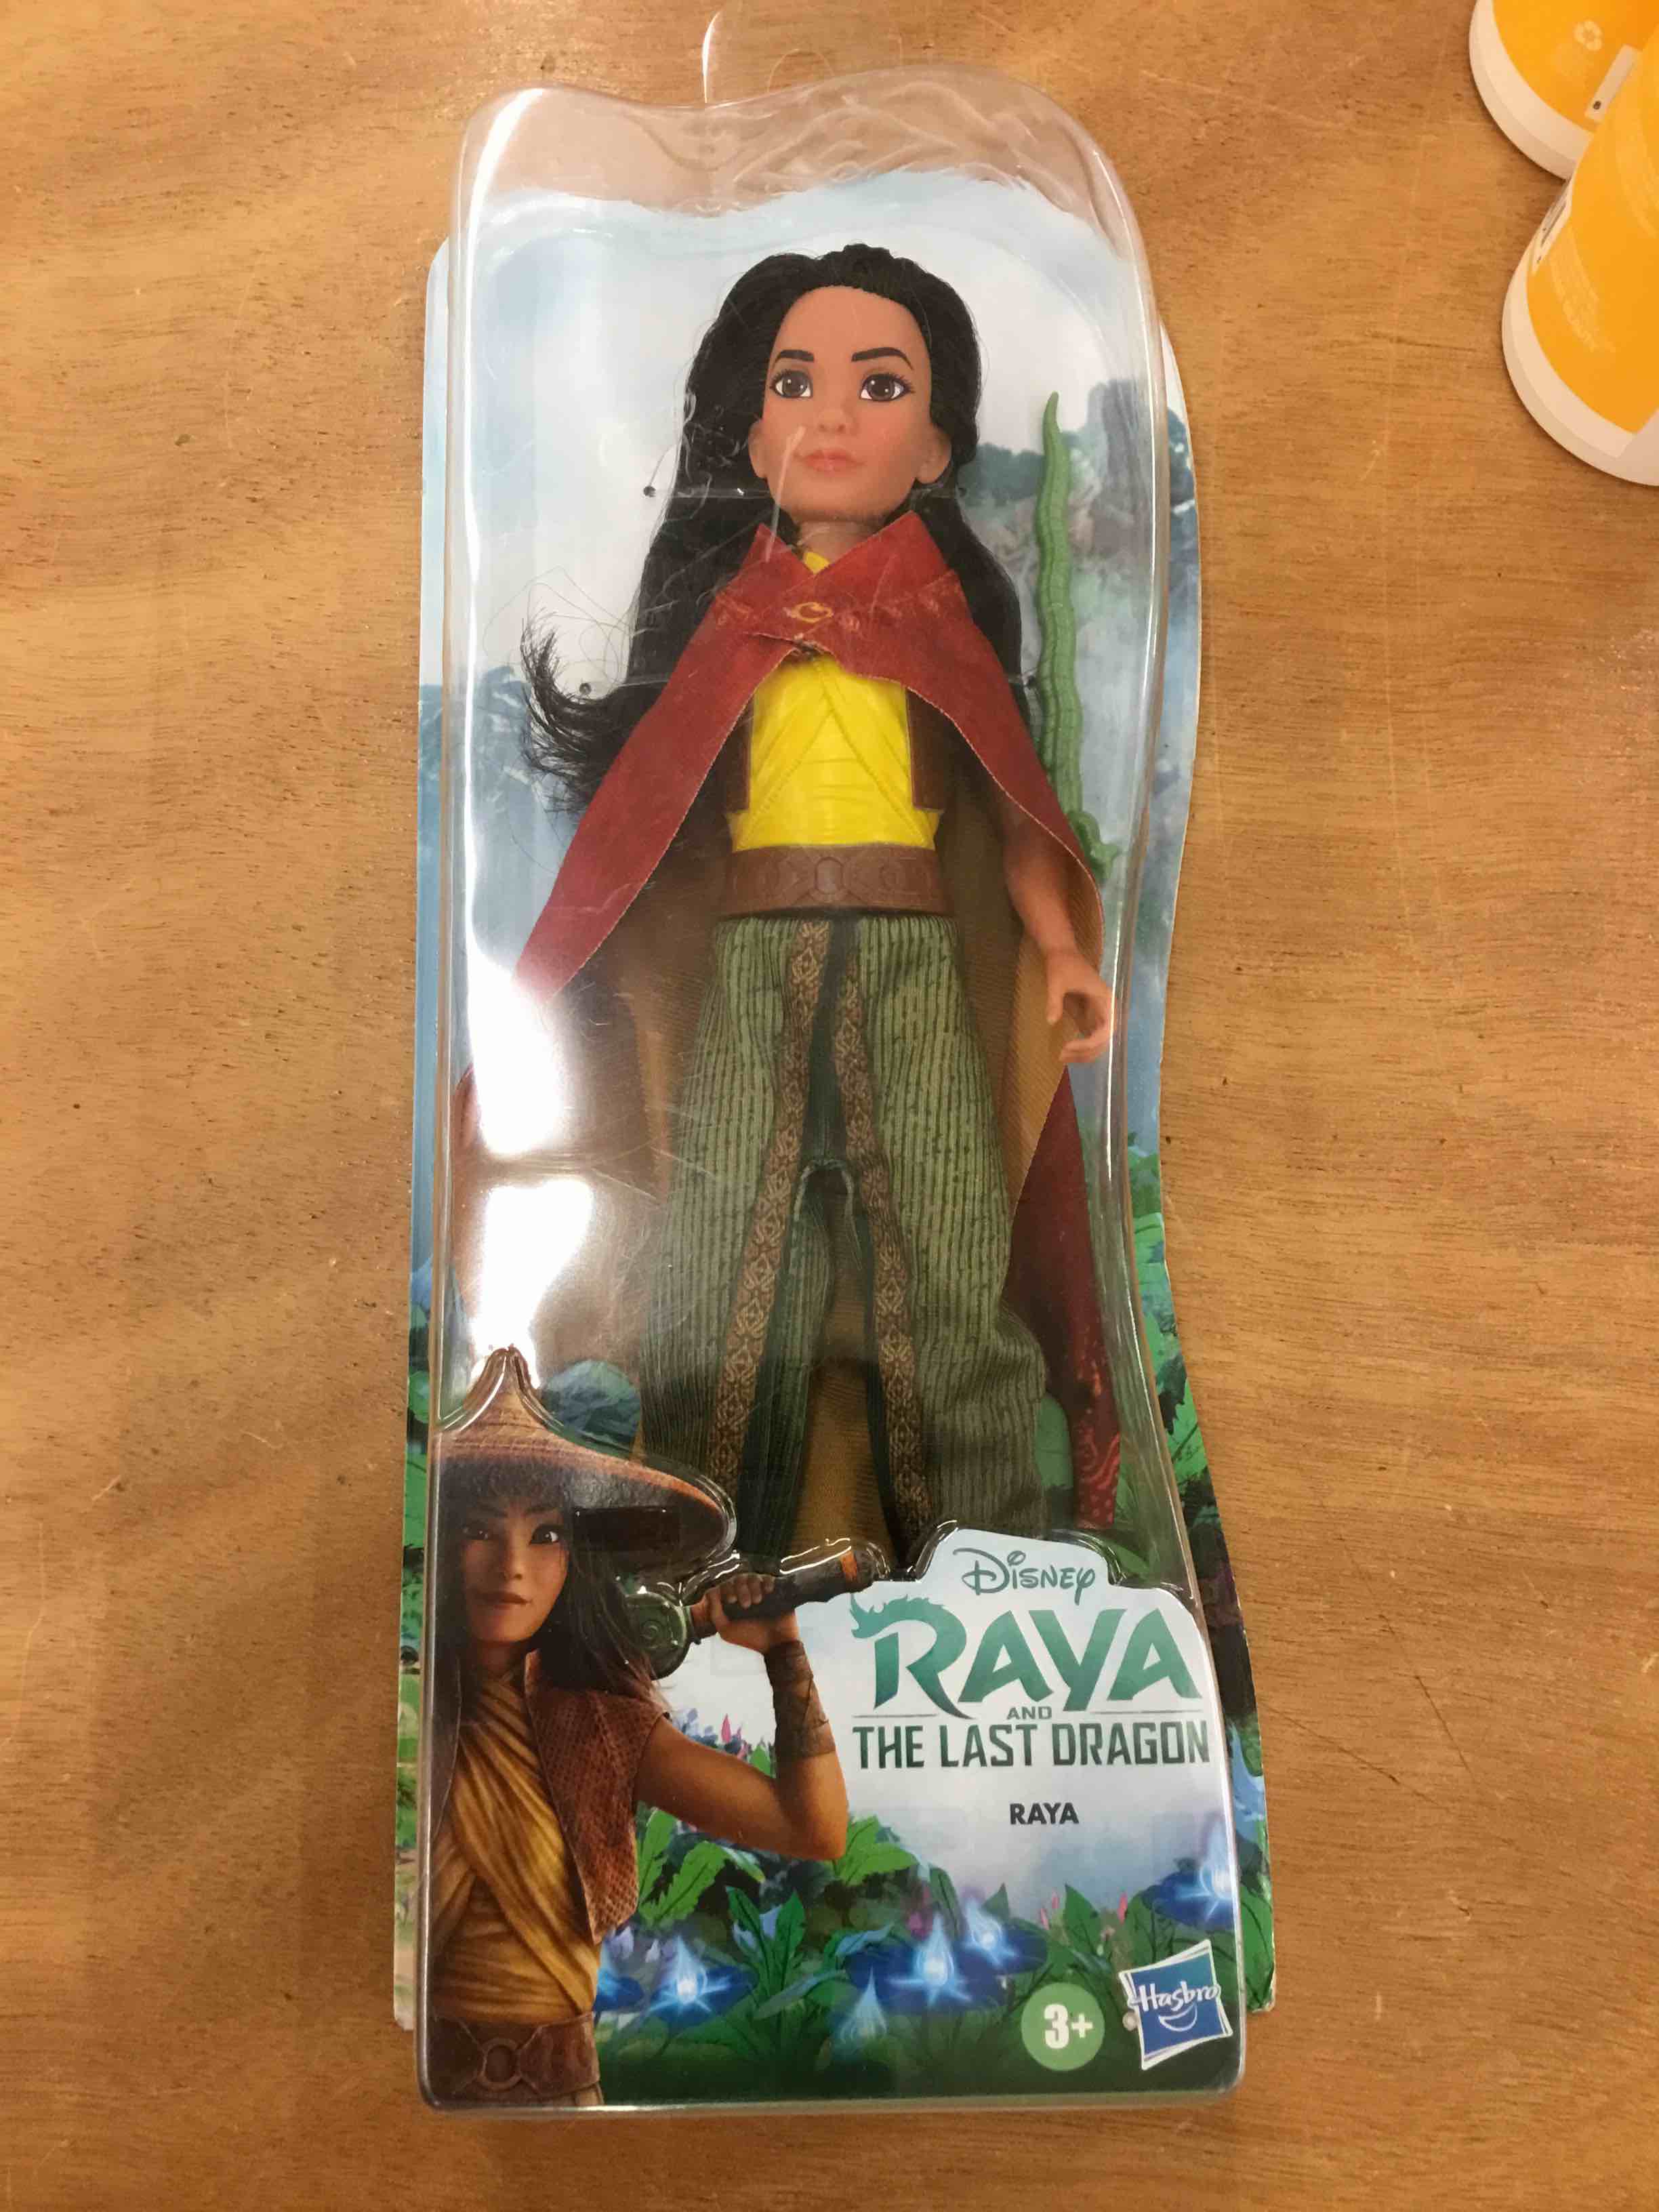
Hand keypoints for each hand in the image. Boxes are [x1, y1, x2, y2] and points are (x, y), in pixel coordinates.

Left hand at [697, 1571, 800, 1652]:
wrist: (775, 1645)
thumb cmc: (749, 1638)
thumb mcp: (726, 1630)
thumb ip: (715, 1614)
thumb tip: (711, 1594)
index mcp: (733, 1600)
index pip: (725, 1586)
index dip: (725, 1589)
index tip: (731, 1601)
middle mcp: (746, 1593)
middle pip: (738, 1579)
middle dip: (740, 1589)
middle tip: (746, 1605)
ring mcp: (760, 1591)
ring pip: (752, 1577)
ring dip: (753, 1586)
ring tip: (757, 1601)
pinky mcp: (775, 1591)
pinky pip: (769, 1578)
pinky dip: (767, 1581)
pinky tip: (768, 1591)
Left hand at [1044, 948, 1113, 1064]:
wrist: (1062, 954)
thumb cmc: (1063, 965)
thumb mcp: (1056, 981)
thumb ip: (1055, 1001)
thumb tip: (1051, 1021)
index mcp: (1105, 1000)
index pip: (1106, 1030)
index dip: (1090, 1043)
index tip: (1069, 1046)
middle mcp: (1106, 1010)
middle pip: (1104, 1041)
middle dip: (1085, 1052)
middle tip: (1062, 1055)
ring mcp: (1097, 1015)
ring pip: (1097, 1043)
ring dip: (1083, 1054)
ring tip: (1061, 1057)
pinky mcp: (1088, 1017)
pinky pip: (1088, 1038)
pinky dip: (1080, 1048)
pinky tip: (1065, 1053)